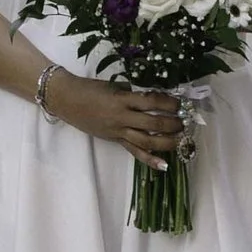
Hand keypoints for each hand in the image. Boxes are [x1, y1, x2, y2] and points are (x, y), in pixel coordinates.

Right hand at [47, 69, 189, 171]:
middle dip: (172, 123)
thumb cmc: (90, 89)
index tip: (181, 102)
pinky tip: (164, 165)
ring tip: (181, 139)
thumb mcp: (113, 86)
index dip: (169, 102)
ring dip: (167, 141)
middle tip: (185, 121)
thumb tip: (153, 99)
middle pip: (153, 123)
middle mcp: (122, 117)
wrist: (66, 100)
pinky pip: (134, 151)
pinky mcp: (115, 140)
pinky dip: (150, 159)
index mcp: (122, 99)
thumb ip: (132, 94)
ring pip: (147, 141)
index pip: (152, 101)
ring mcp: (119, 131)